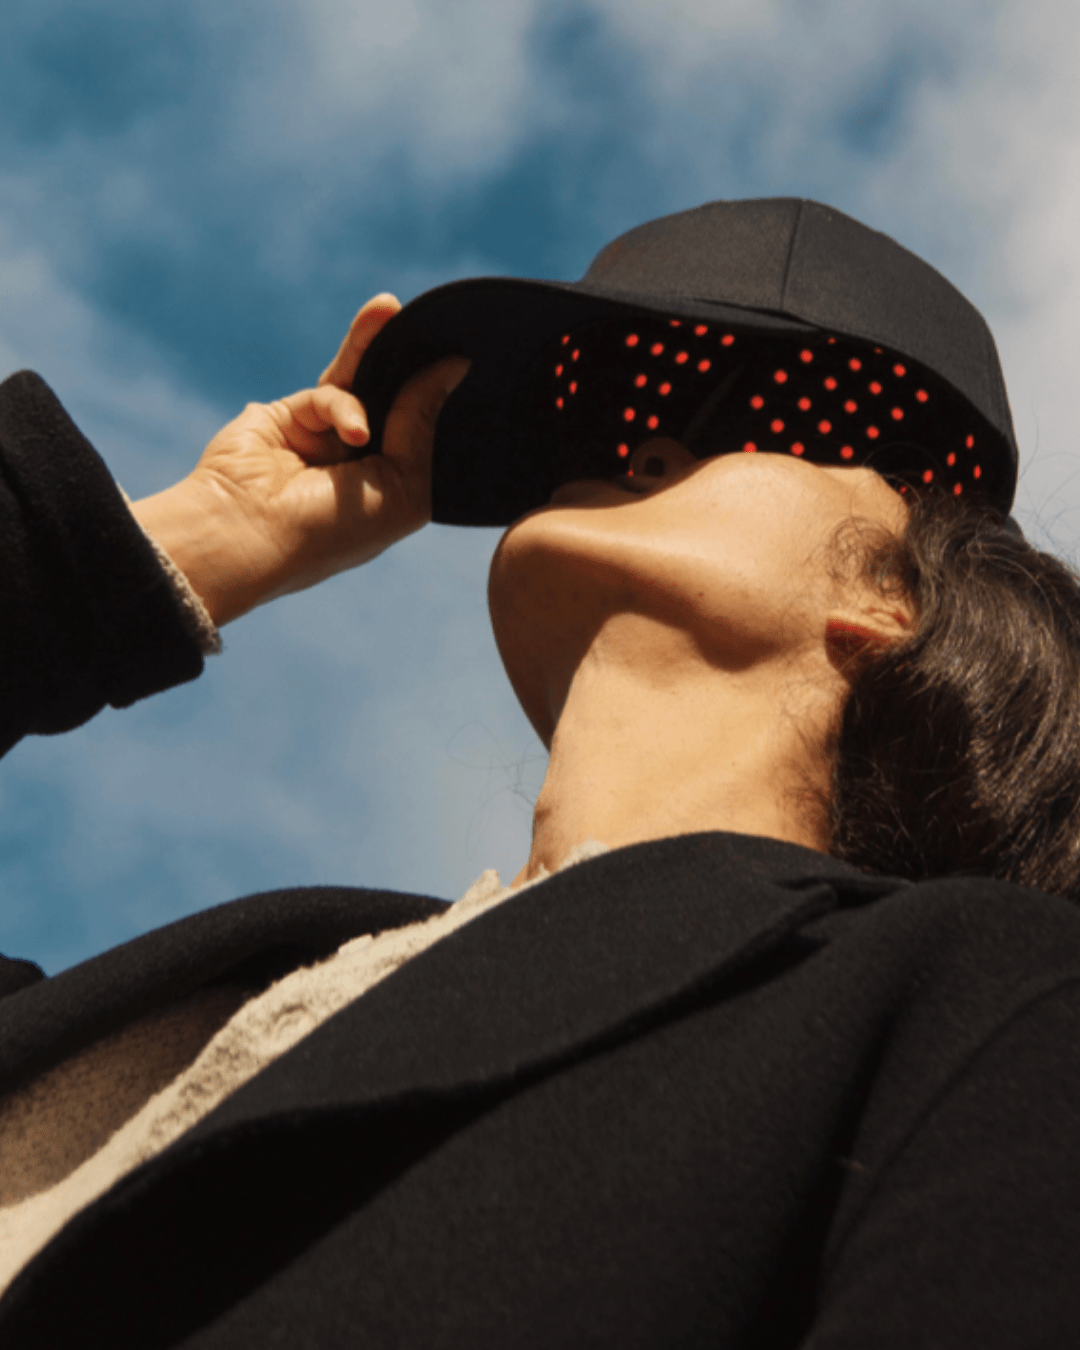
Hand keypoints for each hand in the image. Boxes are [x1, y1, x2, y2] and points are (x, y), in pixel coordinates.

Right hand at [131, 296, 468, 626]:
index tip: (464, 358)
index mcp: (392, 488)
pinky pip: (328, 392)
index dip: (441, 397)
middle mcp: (359, 462)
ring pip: (357, 379)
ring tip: (388, 308)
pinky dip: (344, 407)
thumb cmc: (334, 531)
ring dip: (372, 345)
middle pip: (392, 396)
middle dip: (407, 360)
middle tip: (430, 323)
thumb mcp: (402, 487)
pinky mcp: (287, 417)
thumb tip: (453, 368)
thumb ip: (421, 425)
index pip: (424, 430)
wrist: (252, 536)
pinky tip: (354, 434)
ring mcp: (322, 438)